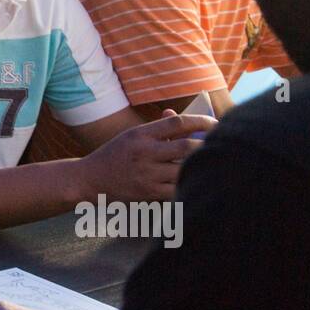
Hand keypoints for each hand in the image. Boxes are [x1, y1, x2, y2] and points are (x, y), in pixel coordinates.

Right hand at [77, 110, 213, 200]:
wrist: (89, 180)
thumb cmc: (113, 155)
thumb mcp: (131, 136)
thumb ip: (155, 128)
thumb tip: (175, 116)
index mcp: (141, 134)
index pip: (177, 122)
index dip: (201, 121)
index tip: (214, 123)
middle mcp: (144, 152)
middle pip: (187, 147)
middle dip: (207, 145)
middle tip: (220, 144)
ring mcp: (147, 174)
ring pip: (185, 169)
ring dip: (200, 165)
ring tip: (211, 162)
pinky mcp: (149, 193)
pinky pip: (178, 189)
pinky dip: (189, 184)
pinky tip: (195, 180)